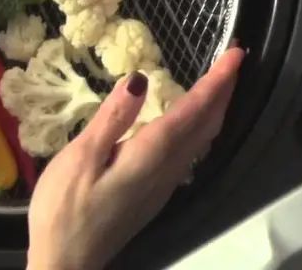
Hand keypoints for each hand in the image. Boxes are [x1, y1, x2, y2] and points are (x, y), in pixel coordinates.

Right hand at [27, 46, 245, 268]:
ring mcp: (162, 186)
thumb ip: (113, 118)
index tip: (236, 54)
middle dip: (223, 92)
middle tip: (233, 60)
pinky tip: (186, 122)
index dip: (216, 82)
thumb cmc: (65, 210)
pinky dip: (197, 128)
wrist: (66, 261)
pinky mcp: (152, 194)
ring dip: (213, 110)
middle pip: (206, 127)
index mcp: (149, 157)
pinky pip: (187, 153)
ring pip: (201, 142)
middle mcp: (165, 171)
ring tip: (217, 84)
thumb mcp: (80, 158)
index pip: (192, 112)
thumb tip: (140, 79)